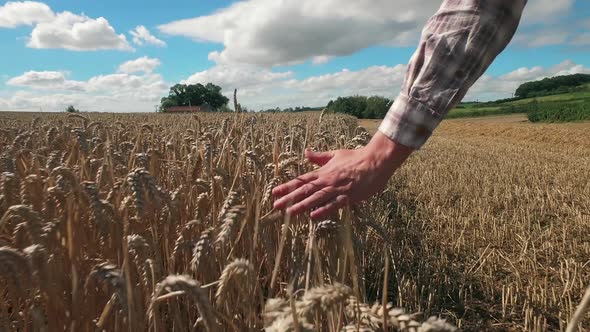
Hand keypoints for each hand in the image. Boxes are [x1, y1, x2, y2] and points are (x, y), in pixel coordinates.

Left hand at [272, 132, 412, 218]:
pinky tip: (313, 216)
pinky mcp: (349, 196)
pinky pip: (334, 204)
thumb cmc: (357, 157)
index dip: (287, 187)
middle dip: (290, 198)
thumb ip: (320, 156)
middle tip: (275, 206)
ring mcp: (337, 189)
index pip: (302, 180)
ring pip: (316, 198)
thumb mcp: (335, 154)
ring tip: (289, 212)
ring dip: (302, 205)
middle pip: (305, 190)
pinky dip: (324, 210)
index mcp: (323, 172)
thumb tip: (306, 152)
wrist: (375, 160)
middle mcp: (327, 181)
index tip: (275, 192)